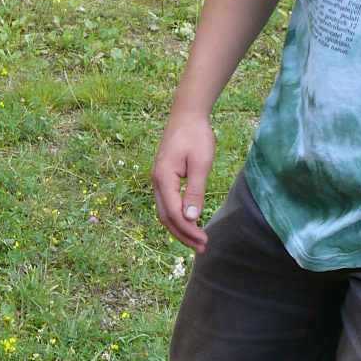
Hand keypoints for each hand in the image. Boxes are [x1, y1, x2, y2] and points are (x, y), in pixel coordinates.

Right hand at [151, 109, 215, 250]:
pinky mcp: (163, 176)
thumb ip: (195, 192)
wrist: (187, 114)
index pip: (174, 213)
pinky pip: (167, 202)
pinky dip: (177, 216)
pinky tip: (189, 221)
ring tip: (196, 239)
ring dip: (179, 227)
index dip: (188, 230)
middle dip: (183, 234)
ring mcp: (157, 179)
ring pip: (165, 211)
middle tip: (202, 246)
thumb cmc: (196, 135)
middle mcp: (156, 181)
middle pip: (166, 217)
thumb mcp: (200, 163)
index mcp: (163, 178)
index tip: (204, 240)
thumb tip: (191, 218)